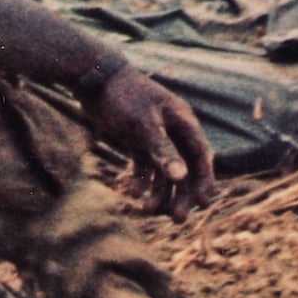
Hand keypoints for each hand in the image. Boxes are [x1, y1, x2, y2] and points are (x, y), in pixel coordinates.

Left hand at [79, 61, 214, 212]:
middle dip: (182, 194)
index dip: (205, 178)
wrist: (93, 78)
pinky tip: (129, 193)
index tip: (204, 202)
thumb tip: (181, 177)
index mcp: (182, 122)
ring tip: (146, 210)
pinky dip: (138, 180)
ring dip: (158, 191)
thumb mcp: (143, 124)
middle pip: (184, 168)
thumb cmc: (123, 97)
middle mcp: (172, 130)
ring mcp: (154, 136)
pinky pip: (143, 166)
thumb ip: (162, 150)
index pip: (201, 155)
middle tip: (177, 219)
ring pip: (163, 171)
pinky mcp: (136, 140)